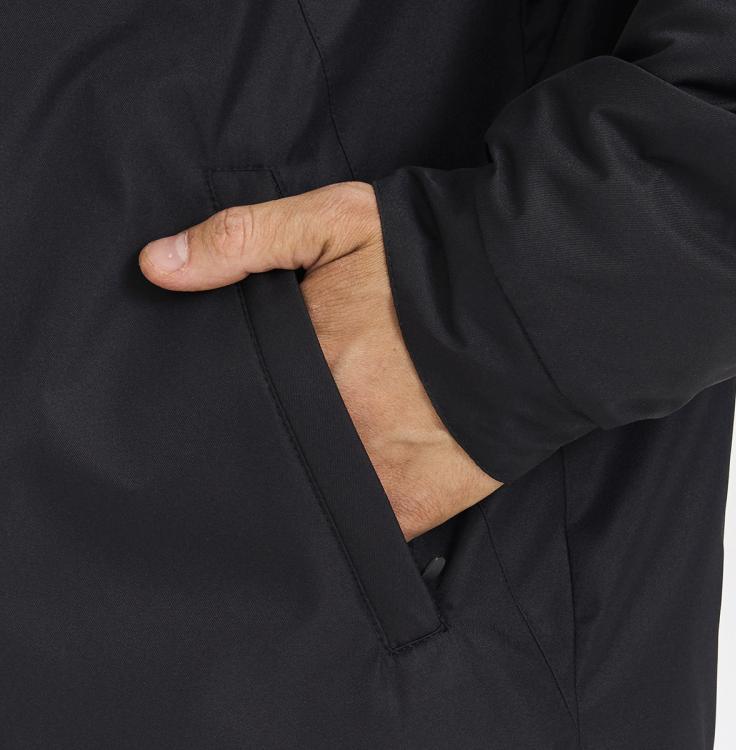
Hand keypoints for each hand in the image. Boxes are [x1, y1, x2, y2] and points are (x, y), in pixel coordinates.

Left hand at [139, 182, 500, 539]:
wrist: (532, 306)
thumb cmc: (430, 265)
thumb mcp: (337, 223)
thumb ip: (244, 238)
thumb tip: (153, 266)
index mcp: (304, 362)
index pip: (231, 402)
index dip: (219, 406)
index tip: (214, 409)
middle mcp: (334, 427)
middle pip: (267, 454)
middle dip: (259, 446)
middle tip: (271, 430)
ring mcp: (375, 473)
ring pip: (308, 499)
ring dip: (301, 487)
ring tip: (308, 463)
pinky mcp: (416, 504)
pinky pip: (361, 528)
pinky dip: (349, 519)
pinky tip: (348, 493)